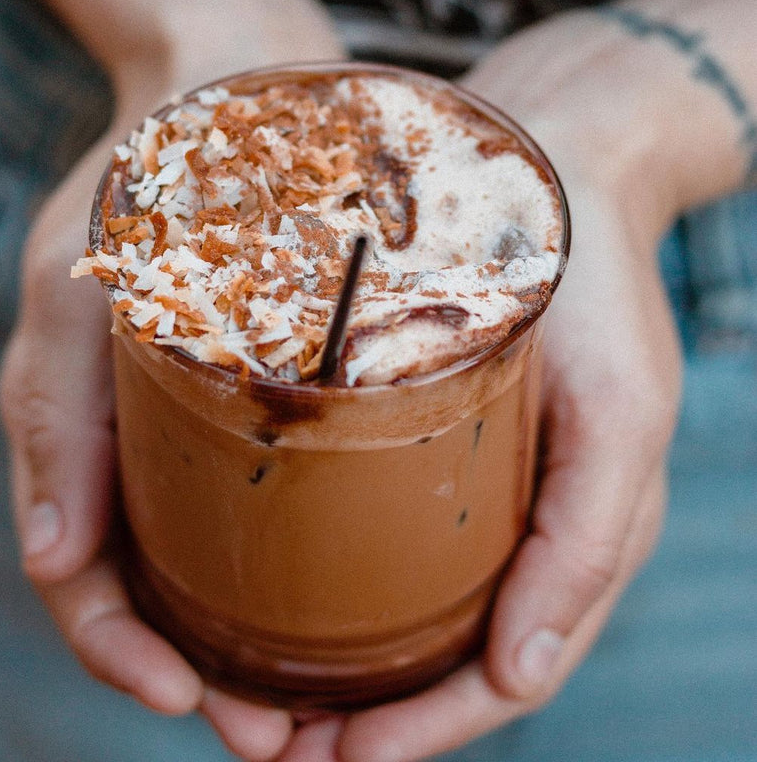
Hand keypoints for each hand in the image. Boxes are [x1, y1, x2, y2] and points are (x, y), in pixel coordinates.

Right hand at [0, 16, 343, 761]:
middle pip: (161, 596)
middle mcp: (144, 443)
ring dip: (258, 645)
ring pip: (217, 568)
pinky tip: (350, 597)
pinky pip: (264, 505)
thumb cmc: (146, 187)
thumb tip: (56, 560)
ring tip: (325, 701)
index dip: (120, 655)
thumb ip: (57, 414)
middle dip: (208, 676)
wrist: (229, 93)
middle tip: (282, 734)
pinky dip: (292, 569)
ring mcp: (202, 425)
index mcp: (82, 429)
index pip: (85, 579)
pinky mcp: (259, 398)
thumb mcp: (78, 286)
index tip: (188, 702)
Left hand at [271, 11, 684, 760]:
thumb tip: (518, 680)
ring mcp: (466, 475)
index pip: (497, 672)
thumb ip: (588, 544)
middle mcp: (511, 518)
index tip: (335, 759)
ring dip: (331, 661)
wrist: (558, 166)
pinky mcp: (421, 427)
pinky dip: (329, 577)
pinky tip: (265, 584)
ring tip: (248, 691)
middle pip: (435, 653)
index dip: (423, 732)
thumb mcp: (620, 408)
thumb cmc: (595, 287)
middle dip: (358, 715)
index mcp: (569, 532)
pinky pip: (378, 524)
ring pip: (399, 604)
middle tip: (268, 741)